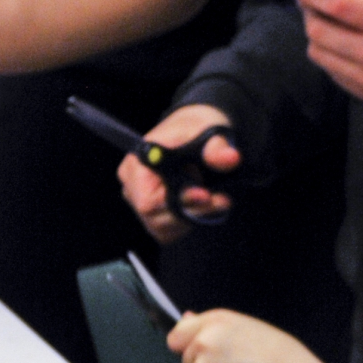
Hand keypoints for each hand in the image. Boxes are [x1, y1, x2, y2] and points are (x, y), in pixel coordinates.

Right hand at [118, 105, 239, 241]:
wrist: (193, 136)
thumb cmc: (194, 131)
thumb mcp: (208, 131)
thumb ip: (217, 147)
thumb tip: (230, 158)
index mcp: (137, 165)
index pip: (147, 201)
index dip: (177, 202)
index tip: (205, 195)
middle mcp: (132, 187)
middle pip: (157, 218)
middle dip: (192, 211)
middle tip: (221, 199)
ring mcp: (140, 205)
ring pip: (164, 228)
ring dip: (194, 217)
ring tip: (216, 198)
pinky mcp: (153, 217)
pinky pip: (169, 232)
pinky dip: (190, 221)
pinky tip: (202, 205)